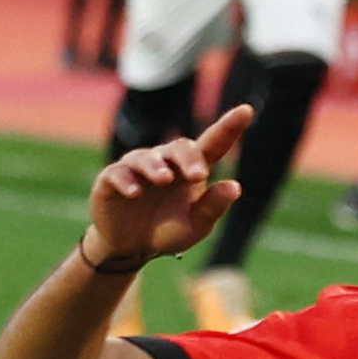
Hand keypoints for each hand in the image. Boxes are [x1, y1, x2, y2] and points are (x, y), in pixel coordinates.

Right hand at [83, 106, 251, 269]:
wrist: (130, 247)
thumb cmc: (167, 230)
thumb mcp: (195, 226)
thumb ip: (212, 207)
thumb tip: (234, 187)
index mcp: (192, 170)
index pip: (213, 144)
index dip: (229, 127)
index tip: (246, 110)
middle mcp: (166, 162)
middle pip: (180, 147)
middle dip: (189, 158)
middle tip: (198, 175)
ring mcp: (137, 168)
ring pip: (146, 157)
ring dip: (156, 166)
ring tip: (164, 179)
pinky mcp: (111, 179)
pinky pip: (117, 173)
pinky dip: (126, 180)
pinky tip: (135, 192)